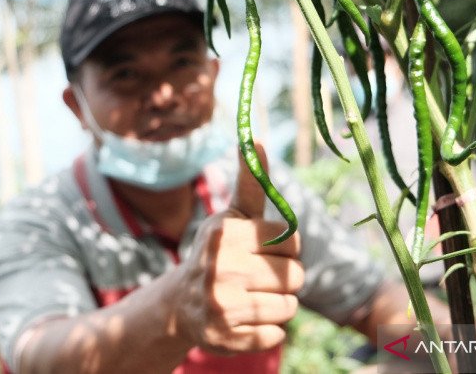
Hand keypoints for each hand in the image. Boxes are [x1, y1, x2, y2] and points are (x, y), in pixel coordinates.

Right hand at [172, 144, 303, 353]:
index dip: (286, 247)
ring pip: (289, 307)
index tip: (267, 249)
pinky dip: (268, 330)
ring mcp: (222, 305)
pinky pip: (276, 335)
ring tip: (254, 297)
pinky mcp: (225, 338)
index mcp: (227, 233)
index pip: (292, 240)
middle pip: (294, 276)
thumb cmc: (219, 250)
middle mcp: (221, 268)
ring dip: (279, 304)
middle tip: (260, 276)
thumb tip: (257, 138)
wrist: (181, 304)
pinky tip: (245, 319)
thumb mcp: (232, 215)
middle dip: (285, 277)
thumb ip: (251, 181)